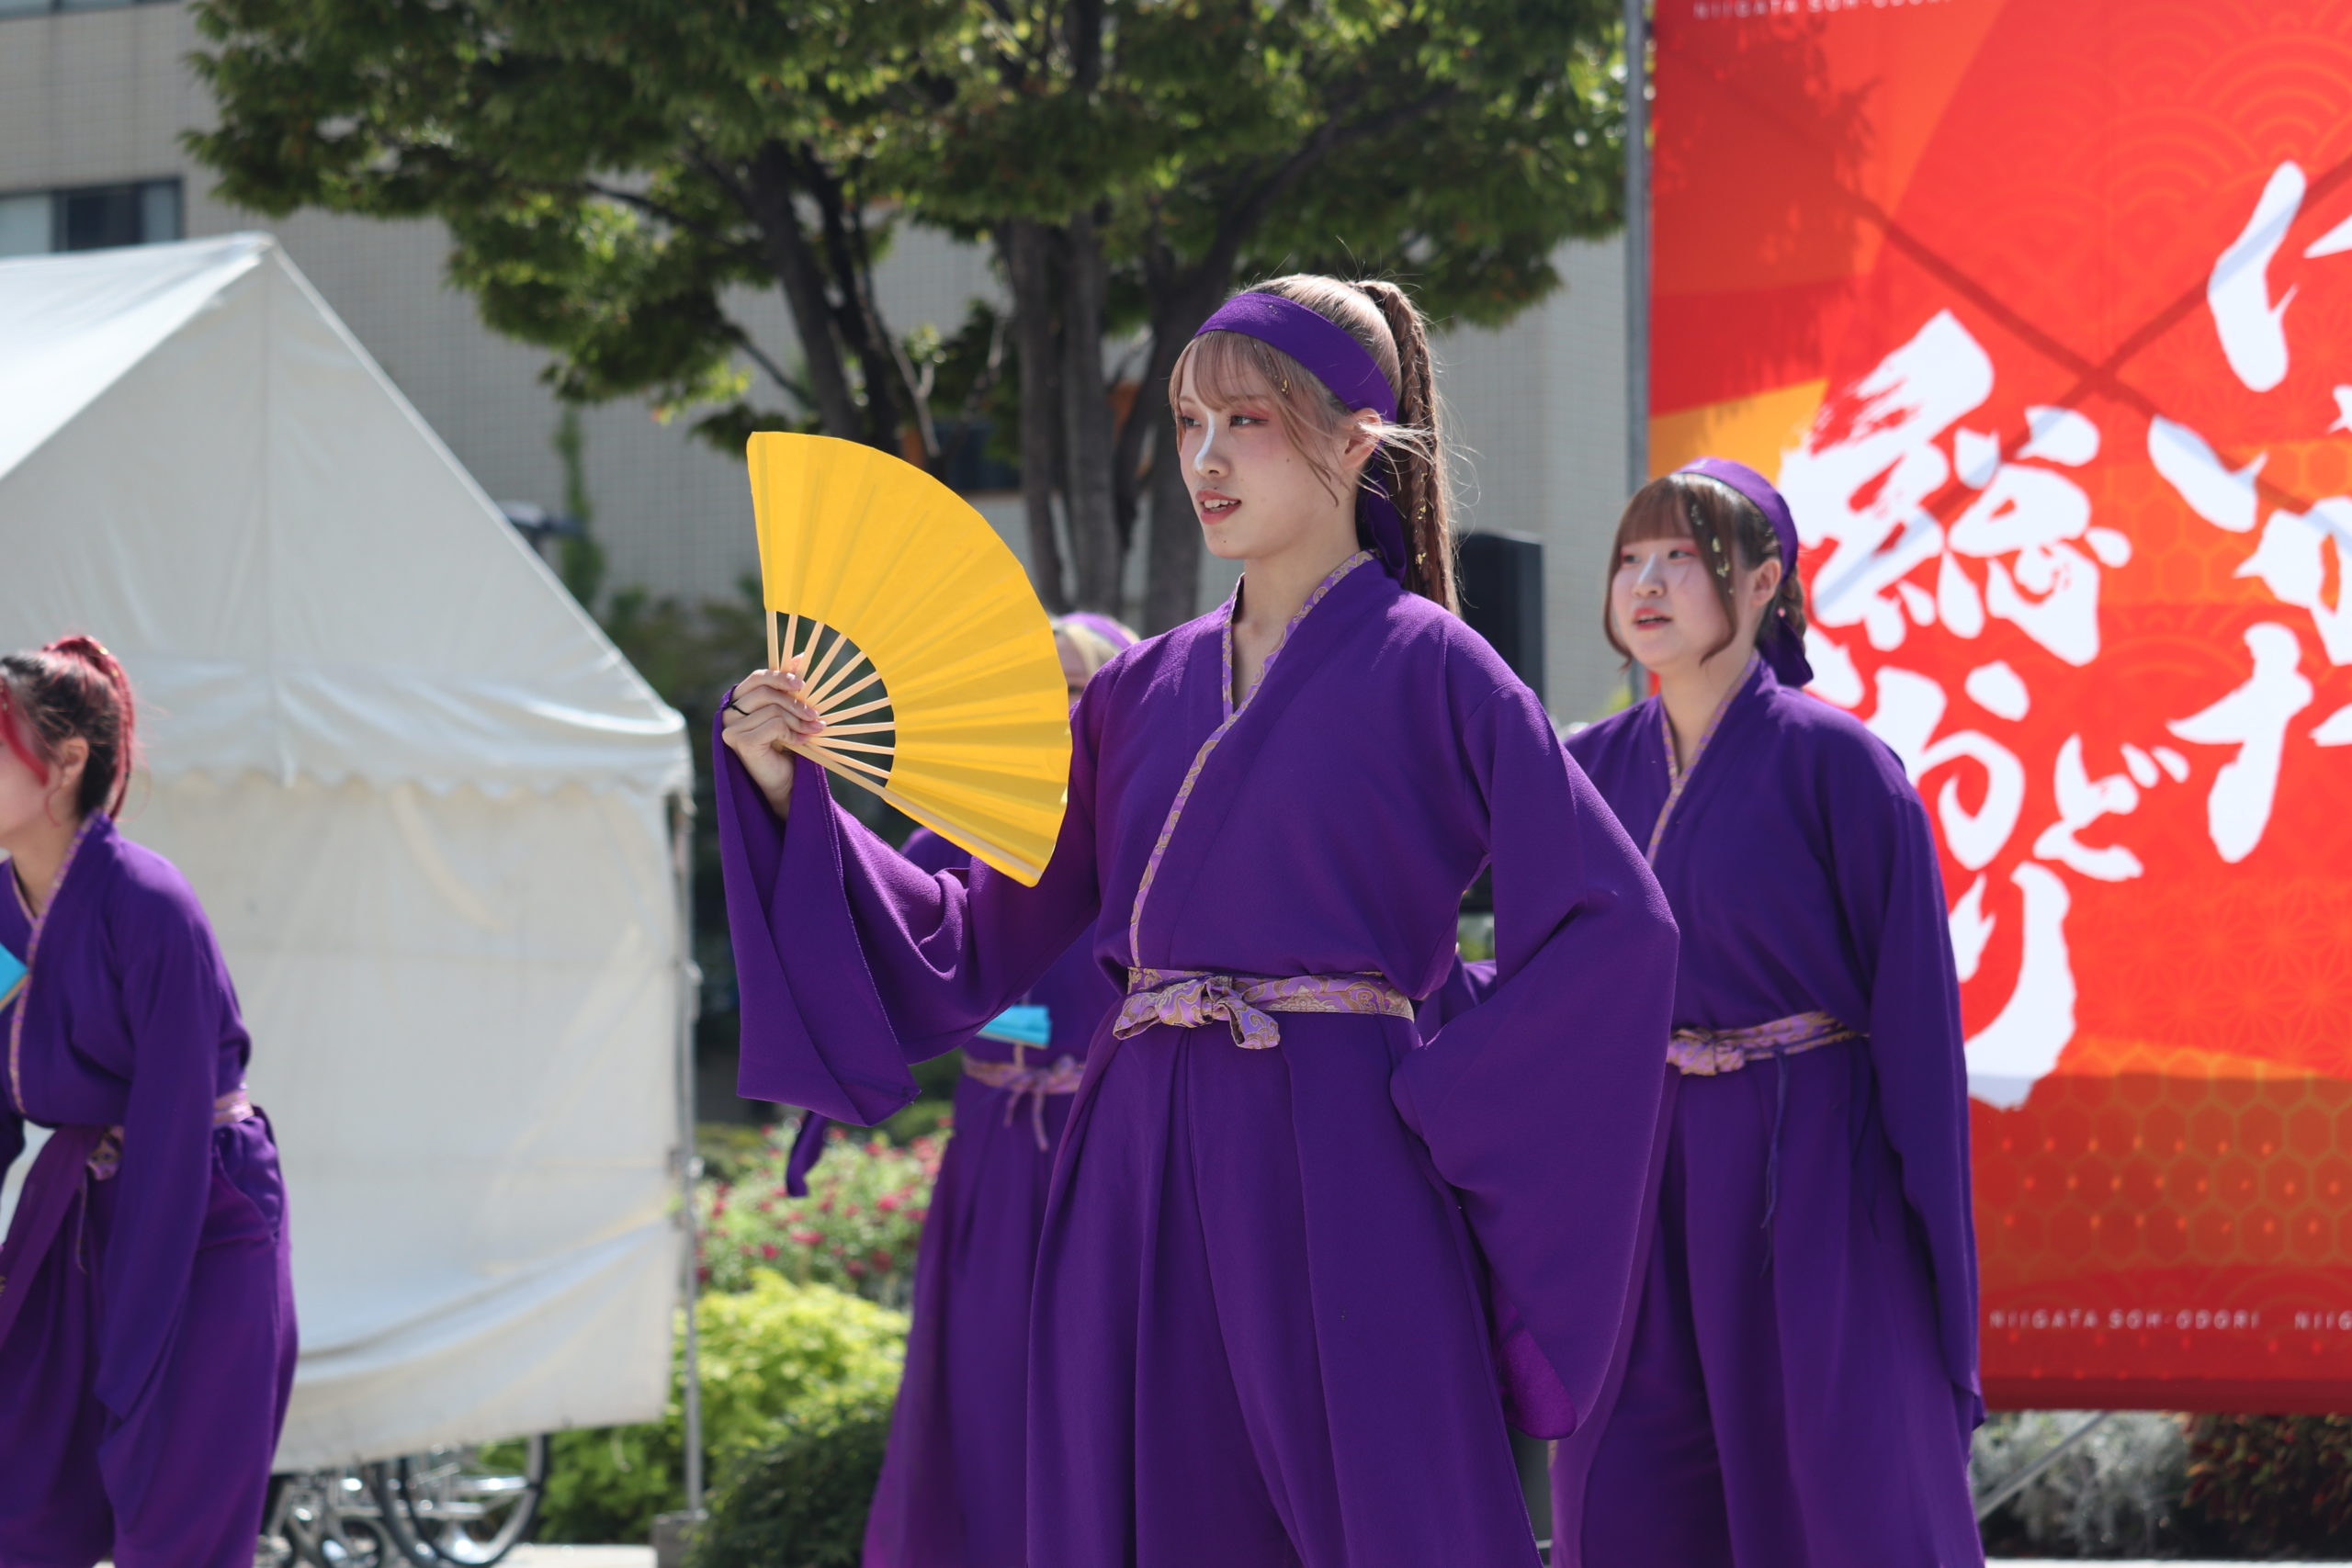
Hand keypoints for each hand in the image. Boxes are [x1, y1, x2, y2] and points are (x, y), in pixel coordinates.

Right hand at [720, 660, 824, 819]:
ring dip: (799, 722)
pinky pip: (773, 725)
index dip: (781, 677)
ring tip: (812, 732)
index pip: (758, 678)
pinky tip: (799, 743)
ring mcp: (731, 727)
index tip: (803, 685)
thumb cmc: (787, 746)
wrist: (785, 781)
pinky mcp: (738, 742)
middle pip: (767, 692)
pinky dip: (791, 734)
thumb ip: (789, 687)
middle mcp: (730, 712)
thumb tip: (801, 656)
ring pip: (773, 710)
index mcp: (740, 701)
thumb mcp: (790, 712)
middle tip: (816, 717)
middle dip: (796, 703)